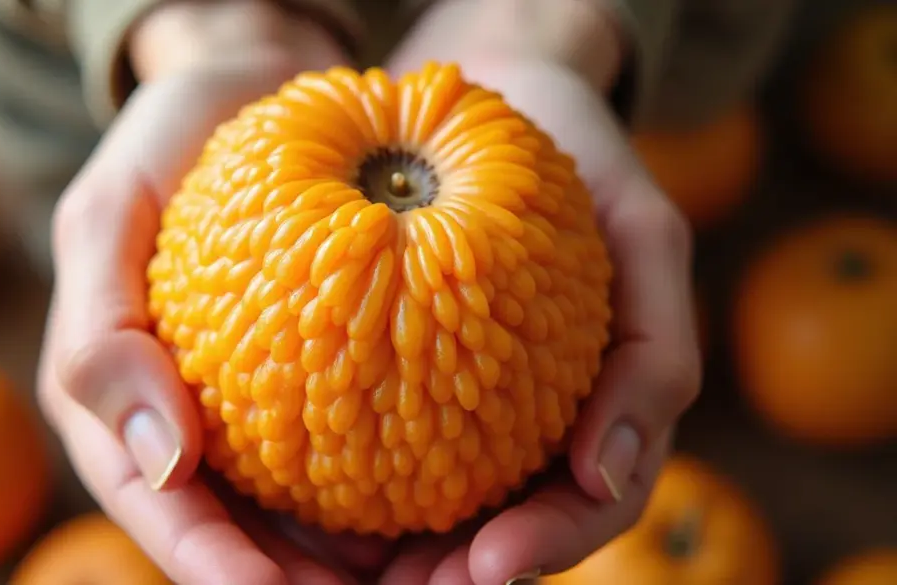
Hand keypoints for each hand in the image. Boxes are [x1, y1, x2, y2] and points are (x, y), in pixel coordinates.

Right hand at [37, 3, 388, 582]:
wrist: (254, 88)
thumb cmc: (174, 140)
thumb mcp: (107, 210)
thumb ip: (102, 335)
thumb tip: (159, 463)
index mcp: (123, 409)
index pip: (165, 513)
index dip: (214, 567)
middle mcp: (198, 429)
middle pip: (247, 538)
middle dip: (307, 583)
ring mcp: (265, 411)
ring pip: (314, 516)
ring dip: (371, 560)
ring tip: (441, 568)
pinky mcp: (328, 380)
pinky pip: (368, 447)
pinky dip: (409, 482)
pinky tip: (464, 501)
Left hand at [380, 2, 701, 582]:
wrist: (504, 96)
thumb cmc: (584, 162)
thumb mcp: (646, 235)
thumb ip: (655, 350)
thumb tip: (605, 474)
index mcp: (600, 409)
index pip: (585, 504)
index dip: (547, 545)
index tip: (491, 562)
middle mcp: (531, 417)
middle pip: (503, 524)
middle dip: (457, 571)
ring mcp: (470, 397)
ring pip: (434, 498)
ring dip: (396, 545)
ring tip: (336, 568)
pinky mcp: (404, 365)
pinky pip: (374, 426)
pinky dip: (345, 465)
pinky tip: (294, 485)